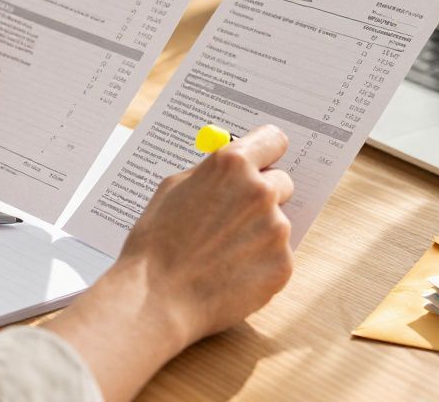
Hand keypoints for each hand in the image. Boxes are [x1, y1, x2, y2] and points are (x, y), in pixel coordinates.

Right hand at [118, 124, 294, 341]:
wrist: (156, 299)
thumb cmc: (156, 244)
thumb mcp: (173, 189)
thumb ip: (210, 174)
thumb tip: (230, 170)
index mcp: (232, 165)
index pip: (274, 140)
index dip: (268, 151)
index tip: (266, 160)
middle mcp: (260, 191)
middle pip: (282, 182)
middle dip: (264, 196)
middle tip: (235, 218)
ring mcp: (276, 229)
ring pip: (278, 224)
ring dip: (259, 234)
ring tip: (223, 254)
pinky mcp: (283, 265)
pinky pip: (278, 257)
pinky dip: (260, 264)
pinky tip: (231, 274)